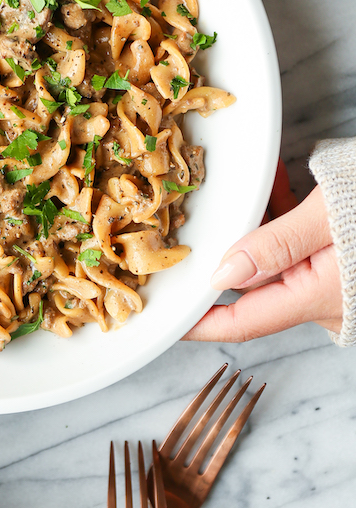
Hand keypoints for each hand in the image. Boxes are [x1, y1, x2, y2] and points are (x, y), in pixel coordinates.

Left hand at [184, 161, 342, 341]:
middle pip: (254, 282)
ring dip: (259, 224)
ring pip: (274, 258)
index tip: (168, 316)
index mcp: (316, 299)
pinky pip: (298, 245)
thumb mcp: (327, 217)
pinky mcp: (340, 262)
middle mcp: (322, 300)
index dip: (198, 322)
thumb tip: (224, 273)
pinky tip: (277, 184)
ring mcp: (331, 281)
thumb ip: (276, 244)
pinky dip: (283, 218)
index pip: (242, 322)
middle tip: (211, 213)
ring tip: (254, 184)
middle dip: (230, 246)